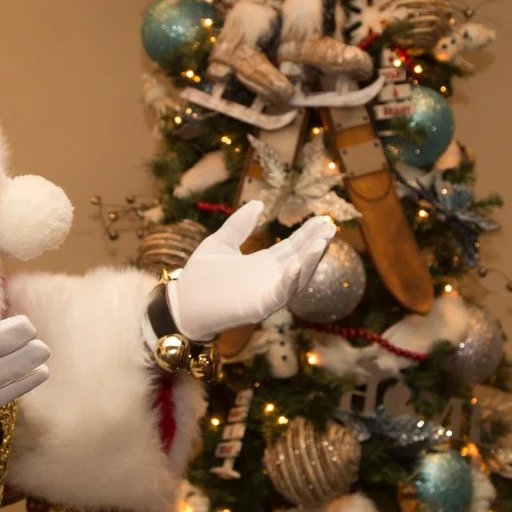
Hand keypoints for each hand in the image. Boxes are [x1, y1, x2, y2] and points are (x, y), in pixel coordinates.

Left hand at [166, 202, 334, 340]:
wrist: (180, 304)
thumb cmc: (199, 278)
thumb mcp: (221, 242)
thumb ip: (239, 225)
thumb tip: (258, 203)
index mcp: (263, 264)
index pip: (292, 247)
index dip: (308, 233)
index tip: (322, 218)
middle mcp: (270, 279)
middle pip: (300, 260)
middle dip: (316, 244)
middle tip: (331, 226)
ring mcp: (266, 295)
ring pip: (296, 279)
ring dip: (310, 261)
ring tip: (321, 241)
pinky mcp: (257, 309)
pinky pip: (279, 295)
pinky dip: (289, 281)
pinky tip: (295, 264)